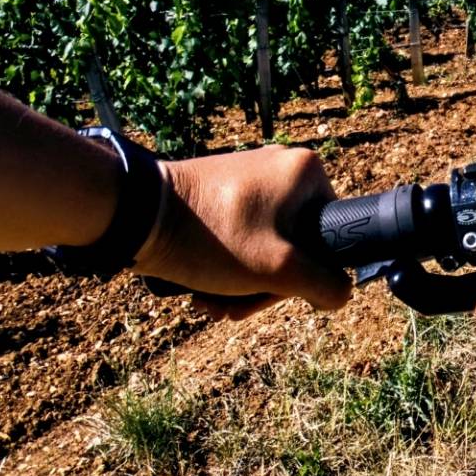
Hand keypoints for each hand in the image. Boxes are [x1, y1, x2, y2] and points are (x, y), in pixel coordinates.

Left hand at [133, 147, 351, 318]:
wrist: (133, 214)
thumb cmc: (211, 237)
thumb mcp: (278, 269)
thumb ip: (323, 285)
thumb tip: (342, 295)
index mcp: (307, 172)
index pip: (330, 234)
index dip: (306, 274)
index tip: (274, 293)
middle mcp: (281, 167)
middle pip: (294, 245)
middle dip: (264, 286)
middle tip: (234, 308)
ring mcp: (248, 177)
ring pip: (263, 246)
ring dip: (241, 284)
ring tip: (211, 304)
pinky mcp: (219, 190)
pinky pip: (239, 235)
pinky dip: (225, 266)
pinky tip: (203, 290)